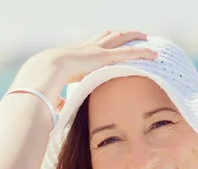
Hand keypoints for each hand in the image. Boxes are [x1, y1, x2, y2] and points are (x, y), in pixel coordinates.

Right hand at [11, 30, 157, 111]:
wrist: (44, 72)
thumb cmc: (44, 82)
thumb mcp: (54, 90)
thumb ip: (59, 97)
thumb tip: (58, 106)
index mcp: (75, 54)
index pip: (92, 45)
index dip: (102, 43)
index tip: (108, 44)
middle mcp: (87, 48)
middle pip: (108, 36)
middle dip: (120, 34)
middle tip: (132, 34)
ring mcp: (97, 50)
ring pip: (121, 39)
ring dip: (134, 37)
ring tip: (146, 38)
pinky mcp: (105, 57)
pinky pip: (129, 53)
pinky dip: (142, 53)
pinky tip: (154, 54)